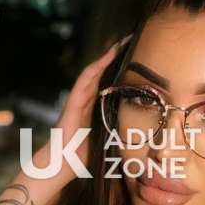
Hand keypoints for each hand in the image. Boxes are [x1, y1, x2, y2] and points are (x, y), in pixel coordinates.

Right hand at [52, 36, 130, 179]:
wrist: (62, 163)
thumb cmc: (82, 155)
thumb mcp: (106, 141)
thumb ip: (118, 132)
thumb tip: (141, 135)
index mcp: (93, 107)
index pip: (107, 82)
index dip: (118, 68)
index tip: (132, 56)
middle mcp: (85, 100)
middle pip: (100, 72)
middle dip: (113, 56)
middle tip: (128, 41)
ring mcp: (77, 100)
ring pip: (92, 74)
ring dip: (104, 58)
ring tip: (118, 44)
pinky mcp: (72, 104)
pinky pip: (82, 83)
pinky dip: (92, 71)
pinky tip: (102, 61)